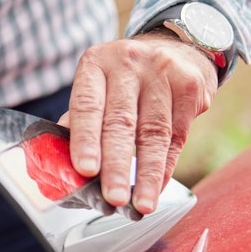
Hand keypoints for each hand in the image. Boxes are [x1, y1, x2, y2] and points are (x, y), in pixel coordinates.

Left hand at [58, 32, 217, 213]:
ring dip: (146, 174)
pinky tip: (156, 189)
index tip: (85, 170)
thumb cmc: (124, 77)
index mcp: (95, 63)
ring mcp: (162, 73)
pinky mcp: (190, 88)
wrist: (175, 46)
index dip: (85, 140)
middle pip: (121, 122)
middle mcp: (128, 63)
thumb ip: (79, 120)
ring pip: (154, 133)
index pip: (87, 105)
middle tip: (113, 197)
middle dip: (116, 165)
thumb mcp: (97, 85)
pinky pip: (176, 137)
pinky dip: (165, 168)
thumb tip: (60, 163)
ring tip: (140, 204)